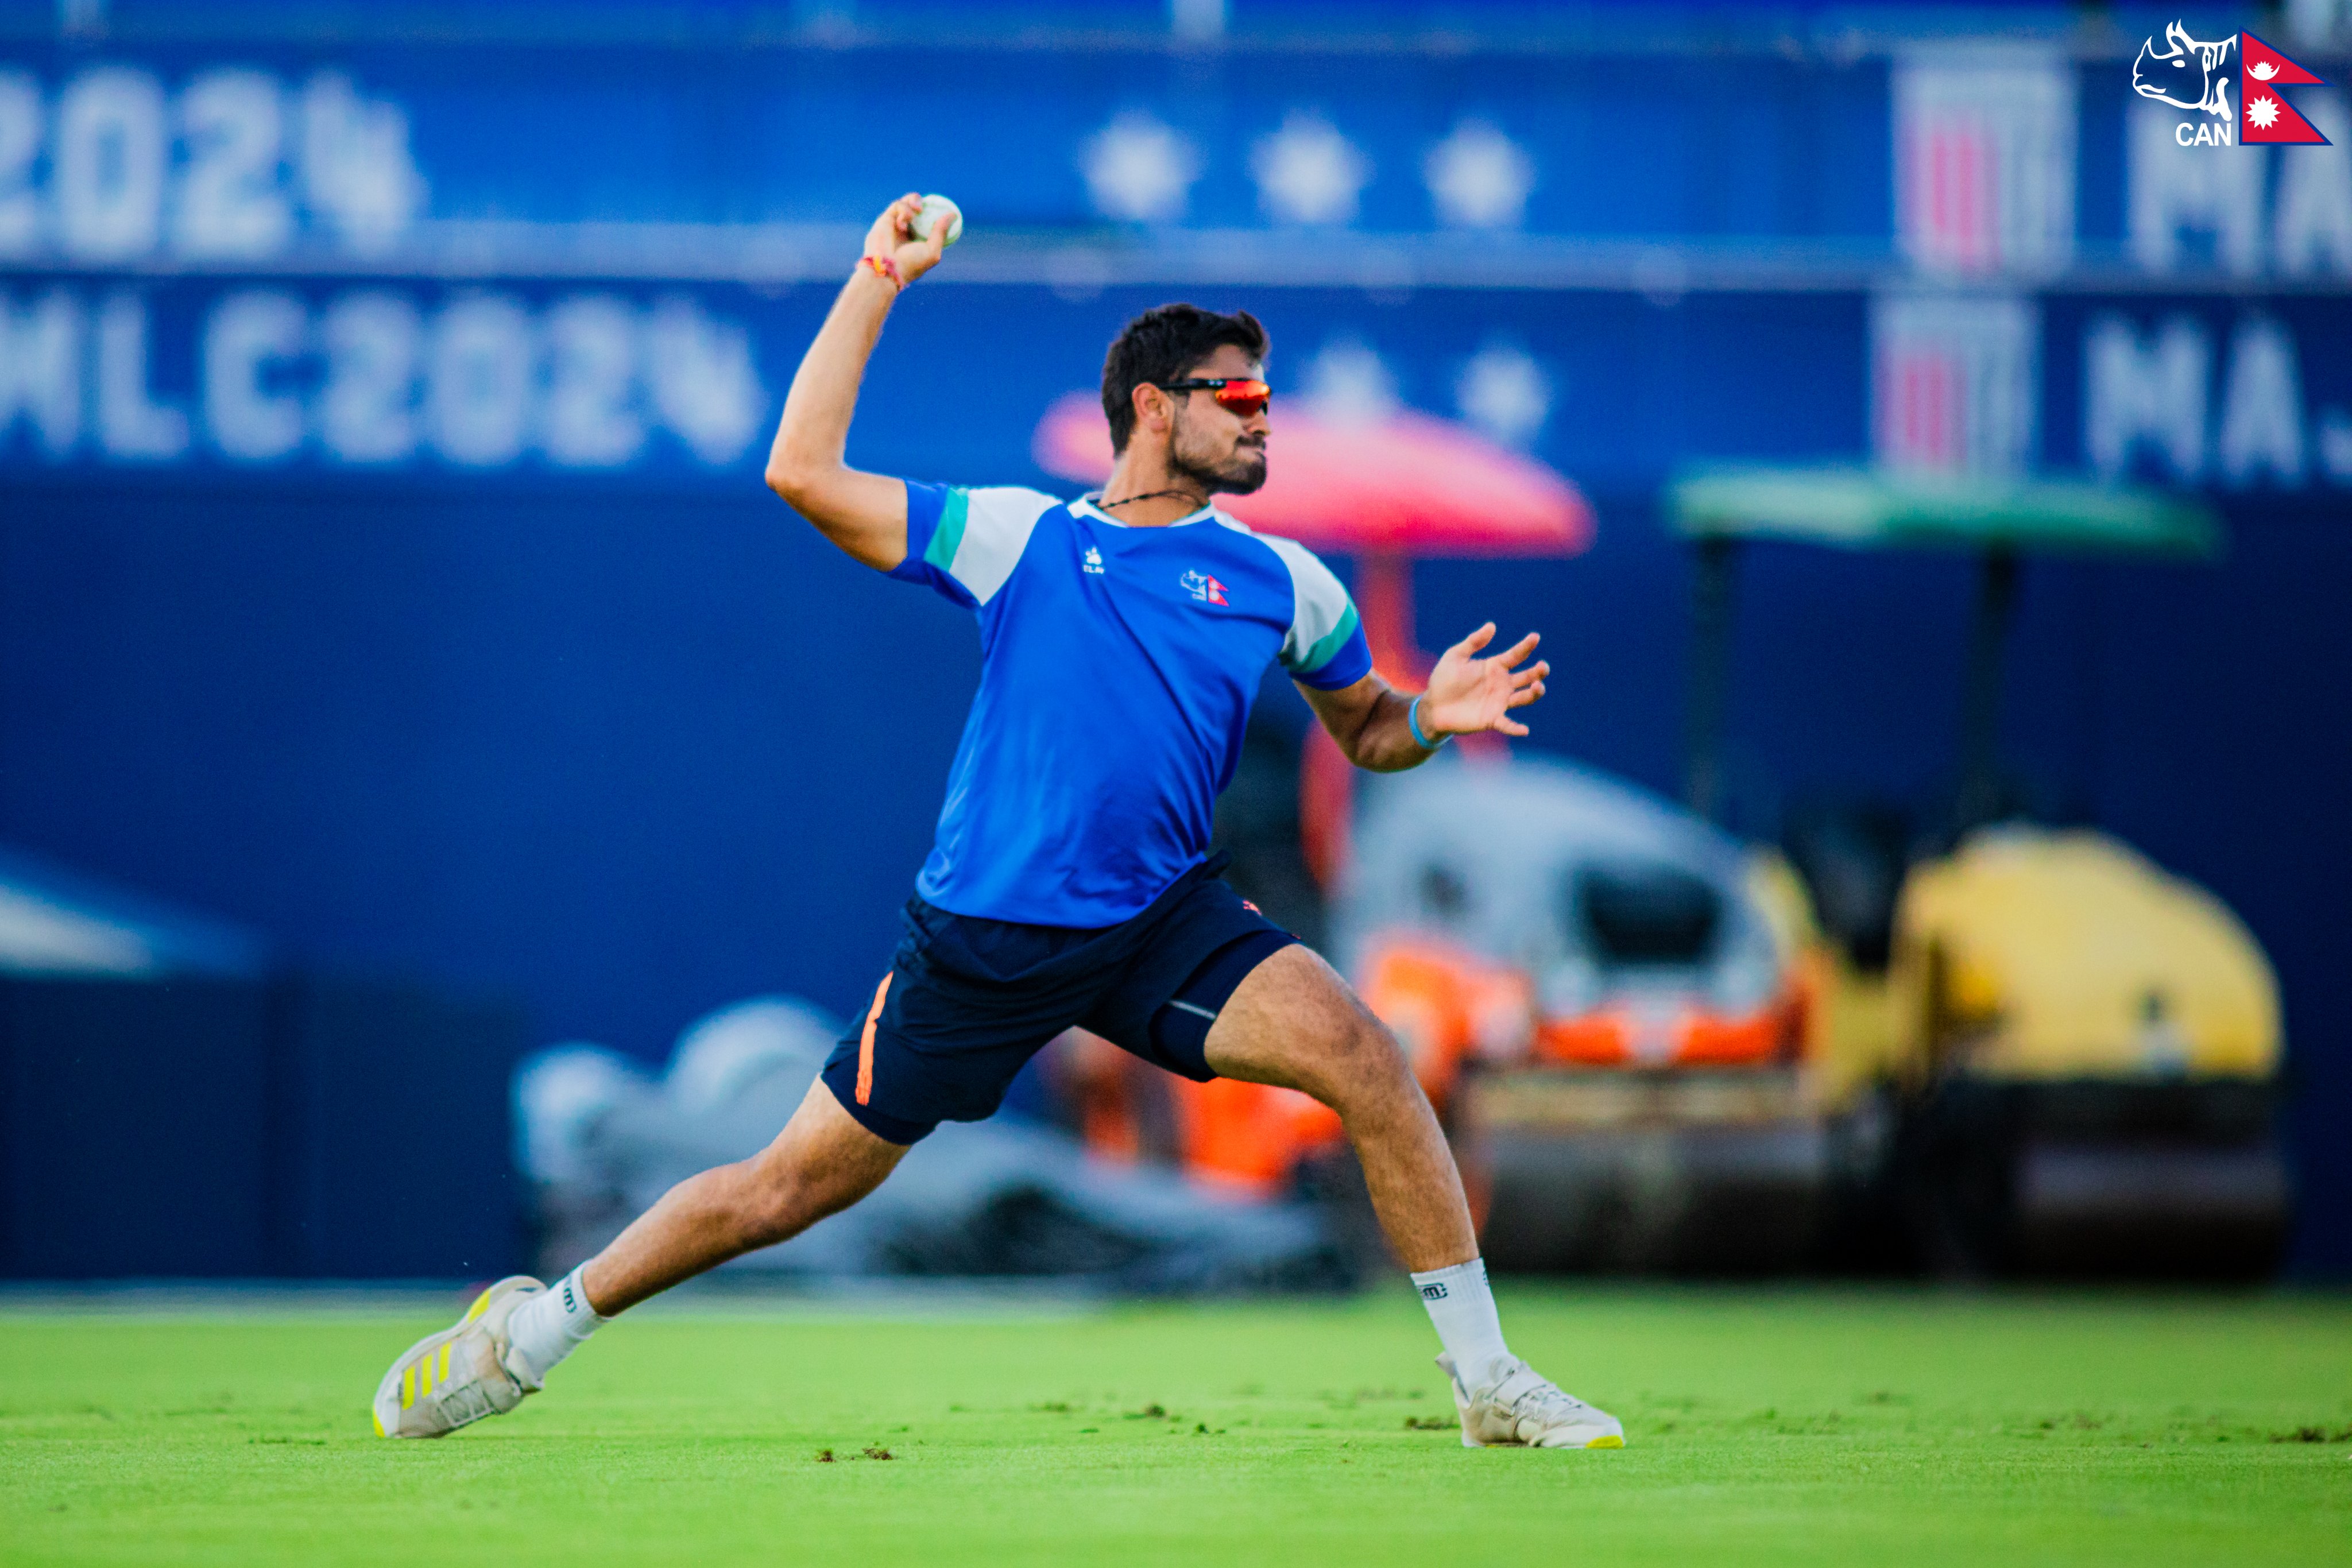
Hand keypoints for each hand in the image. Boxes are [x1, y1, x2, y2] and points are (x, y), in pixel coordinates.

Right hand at [861, 192, 952, 285]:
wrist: (887, 268)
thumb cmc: (911, 263)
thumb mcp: (932, 251)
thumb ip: (941, 232)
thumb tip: (953, 215)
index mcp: (918, 239)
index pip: (927, 221)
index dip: (935, 212)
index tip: (944, 208)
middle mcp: (907, 230)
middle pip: (916, 208)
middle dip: (923, 202)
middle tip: (928, 206)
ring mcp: (896, 224)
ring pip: (906, 202)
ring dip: (914, 201)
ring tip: (918, 210)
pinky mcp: (885, 218)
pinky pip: (897, 205)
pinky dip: (904, 209)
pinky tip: (905, 221)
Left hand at [1417, 624, 1548, 741]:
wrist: (1433, 706)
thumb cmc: (1444, 679)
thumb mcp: (1455, 656)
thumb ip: (1473, 642)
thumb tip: (1492, 625)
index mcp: (1494, 667)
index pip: (1515, 655)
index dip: (1526, 646)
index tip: (1535, 637)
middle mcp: (1501, 684)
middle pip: (1527, 677)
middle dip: (1538, 672)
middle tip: (1543, 667)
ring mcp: (1499, 702)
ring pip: (1524, 698)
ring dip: (1534, 693)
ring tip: (1537, 687)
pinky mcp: (1491, 719)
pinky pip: (1507, 724)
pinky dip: (1516, 728)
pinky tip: (1524, 730)